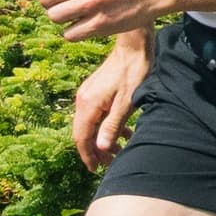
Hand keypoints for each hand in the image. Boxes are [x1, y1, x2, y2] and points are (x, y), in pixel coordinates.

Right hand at [72, 38, 150, 170]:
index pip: (81, 138)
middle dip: (96, 151)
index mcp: (88, 105)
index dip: (88, 156)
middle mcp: (83, 100)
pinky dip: (106, 126)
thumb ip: (113, 126)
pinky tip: (123, 133)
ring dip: (103, 139)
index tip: (96, 170)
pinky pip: (97, 115)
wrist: (133, 45)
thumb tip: (100, 148)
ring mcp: (88, 94)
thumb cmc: (134, 72)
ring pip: (91, 124)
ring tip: (120, 150)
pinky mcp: (95, 90)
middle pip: (84, 133)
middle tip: (111, 163)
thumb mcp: (127, 103)